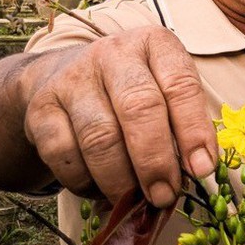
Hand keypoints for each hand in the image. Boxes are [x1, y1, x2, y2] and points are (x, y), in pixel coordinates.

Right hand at [21, 26, 217, 206]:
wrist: (61, 75)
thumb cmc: (131, 89)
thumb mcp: (164, 89)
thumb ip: (183, 124)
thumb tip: (198, 172)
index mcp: (154, 44)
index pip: (180, 85)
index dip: (194, 130)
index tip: (202, 169)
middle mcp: (113, 54)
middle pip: (139, 110)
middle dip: (156, 161)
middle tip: (166, 195)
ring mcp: (73, 79)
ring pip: (100, 138)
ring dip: (122, 180)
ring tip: (136, 200)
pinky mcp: (41, 108)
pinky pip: (64, 155)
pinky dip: (86, 183)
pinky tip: (101, 191)